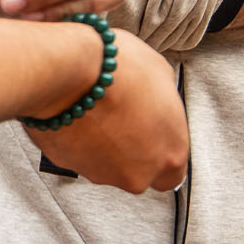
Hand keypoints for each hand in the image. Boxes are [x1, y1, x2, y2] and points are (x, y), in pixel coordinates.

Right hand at [29, 27, 189, 193]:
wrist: (71, 72)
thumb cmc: (118, 70)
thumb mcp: (161, 73)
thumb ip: (165, 101)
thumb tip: (157, 101)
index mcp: (170, 153)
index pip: (173, 173)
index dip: (162, 152)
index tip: (155, 135)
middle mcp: (138, 173)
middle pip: (139, 169)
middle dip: (131, 147)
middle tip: (124, 115)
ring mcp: (103, 174)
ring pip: (108, 164)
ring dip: (105, 142)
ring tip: (99, 107)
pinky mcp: (71, 167)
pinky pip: (80, 155)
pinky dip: (80, 140)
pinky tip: (82, 113)